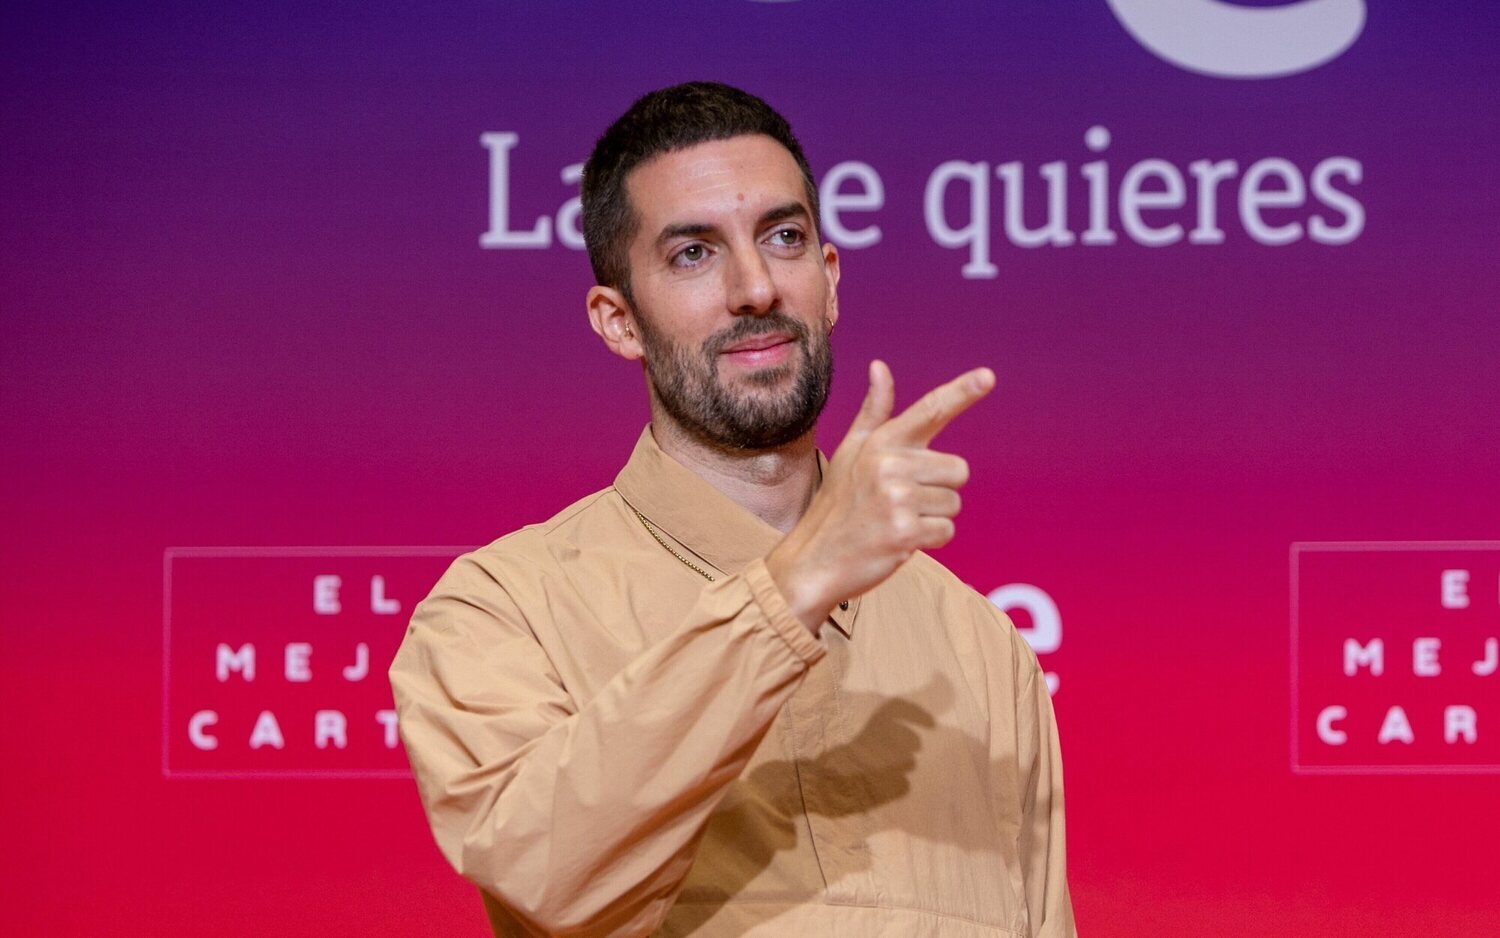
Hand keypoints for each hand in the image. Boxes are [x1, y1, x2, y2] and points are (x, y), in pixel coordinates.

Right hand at [765, 360, 994, 631]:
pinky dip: (929, 540)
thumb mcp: (851, 452)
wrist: (814, 559)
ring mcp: (897, 498)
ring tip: (895, 521)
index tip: (989, 376)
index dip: (962, 392)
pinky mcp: (905, 531)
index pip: (930, 410)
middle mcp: (890, 464)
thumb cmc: (838, 504)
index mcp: (881, 442)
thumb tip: (880, 366)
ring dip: (932, 517)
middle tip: (900, 502)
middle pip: (957, 470)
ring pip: (953, 503)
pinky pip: (946, 531)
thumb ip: (874, 412)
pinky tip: (899, 540)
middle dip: (938, 489)